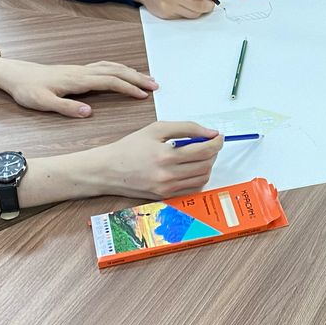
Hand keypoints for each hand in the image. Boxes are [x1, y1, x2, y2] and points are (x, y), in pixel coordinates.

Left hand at [0, 48, 156, 117]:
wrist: (15, 74)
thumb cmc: (27, 90)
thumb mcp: (42, 103)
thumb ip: (66, 107)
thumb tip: (89, 112)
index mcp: (77, 80)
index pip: (110, 81)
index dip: (128, 87)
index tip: (144, 95)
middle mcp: (83, 72)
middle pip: (116, 71)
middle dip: (137, 78)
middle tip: (156, 86)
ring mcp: (81, 69)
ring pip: (112, 67)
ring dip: (131, 72)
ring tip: (147, 79)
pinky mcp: (78, 70)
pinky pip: (105, 66)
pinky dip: (120, 68)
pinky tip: (124, 73)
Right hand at [86, 121, 224, 199]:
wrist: (107, 170)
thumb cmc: (129, 148)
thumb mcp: (156, 129)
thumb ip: (185, 128)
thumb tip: (208, 132)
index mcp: (165, 156)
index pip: (203, 151)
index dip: (216, 142)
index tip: (218, 136)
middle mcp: (168, 176)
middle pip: (206, 165)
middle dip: (213, 152)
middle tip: (209, 143)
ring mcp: (167, 189)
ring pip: (202, 179)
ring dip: (207, 165)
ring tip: (200, 155)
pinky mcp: (165, 197)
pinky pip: (192, 189)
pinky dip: (198, 178)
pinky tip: (191, 168)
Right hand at [133, 0, 219, 18]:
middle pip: (199, 6)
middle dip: (208, 5)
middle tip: (208, 1)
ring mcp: (167, 6)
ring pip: (194, 14)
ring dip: (199, 10)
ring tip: (196, 2)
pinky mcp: (166, 15)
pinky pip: (185, 17)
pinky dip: (189, 12)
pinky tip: (185, 5)